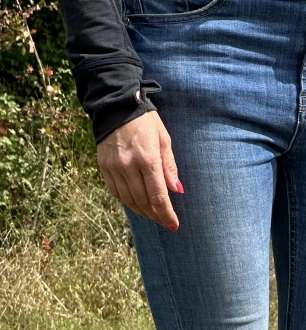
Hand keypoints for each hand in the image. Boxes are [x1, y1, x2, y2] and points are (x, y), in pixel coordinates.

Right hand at [97, 111, 181, 230]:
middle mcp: (128, 166)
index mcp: (147, 159)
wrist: (115, 105)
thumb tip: (177, 190)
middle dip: (156, 216)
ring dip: (142, 211)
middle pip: (143, 202)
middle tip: (165, 222)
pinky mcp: (103, 166)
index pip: (158, 196)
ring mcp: (114, 167)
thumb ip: (169, 167)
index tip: (174, 224)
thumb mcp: (163, 140)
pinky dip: (127, 201)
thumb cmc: (145, 122)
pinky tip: (136, 203)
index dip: (166, 214)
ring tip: (153, 215)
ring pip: (128, 200)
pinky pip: (115, 192)